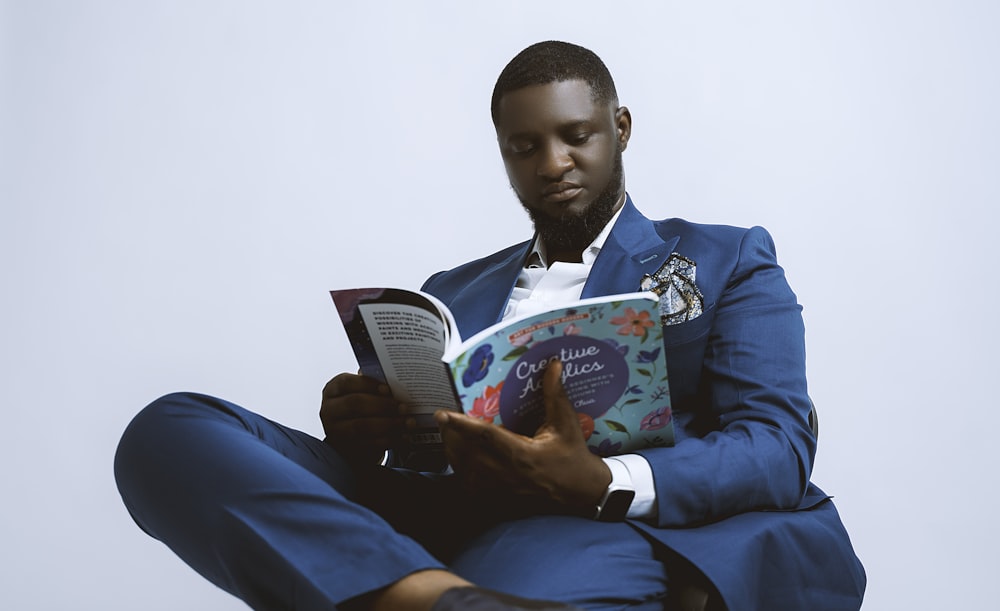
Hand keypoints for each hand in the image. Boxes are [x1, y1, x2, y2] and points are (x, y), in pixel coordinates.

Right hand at [320, 373, 407, 464]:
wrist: (352, 436)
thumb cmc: (361, 406)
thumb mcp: (363, 393)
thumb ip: (373, 386)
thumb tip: (393, 380)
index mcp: (333, 390)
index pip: (347, 383)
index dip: (368, 384)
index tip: (388, 389)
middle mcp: (329, 410)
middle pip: (354, 404)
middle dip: (382, 405)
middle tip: (403, 407)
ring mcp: (335, 431)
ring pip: (361, 427)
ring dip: (388, 424)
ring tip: (408, 422)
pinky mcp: (346, 448)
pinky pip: (368, 444)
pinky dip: (389, 440)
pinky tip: (403, 437)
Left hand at [434, 360, 611, 514]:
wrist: (580, 492)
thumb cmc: (573, 456)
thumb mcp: (566, 423)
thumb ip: (555, 394)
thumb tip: (553, 364)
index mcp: (523, 454)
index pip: (484, 436)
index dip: (461, 424)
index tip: (443, 414)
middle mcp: (508, 474)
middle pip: (466, 453)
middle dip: (450, 435)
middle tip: (443, 419)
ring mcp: (501, 490)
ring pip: (464, 470)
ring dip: (452, 451)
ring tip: (448, 433)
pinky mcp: (498, 500)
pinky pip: (469, 485)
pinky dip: (460, 469)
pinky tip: (459, 456)